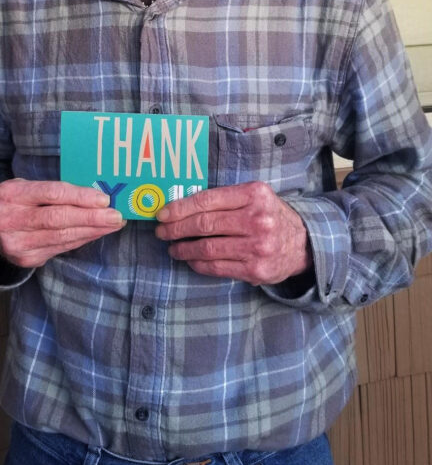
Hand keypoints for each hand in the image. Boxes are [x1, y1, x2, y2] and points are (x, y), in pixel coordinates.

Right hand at [0, 178, 124, 267]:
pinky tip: (96, 234)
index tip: (104, 199)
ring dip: (91, 231)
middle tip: (116, 216)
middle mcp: (11, 219)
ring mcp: (17, 243)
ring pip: (61, 237)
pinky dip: (81, 240)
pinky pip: (60, 248)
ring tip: (112, 225)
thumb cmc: (16, 202)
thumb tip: (95, 197)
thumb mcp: (26, 188)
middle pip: (58, 218)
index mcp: (12, 194)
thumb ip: (53, 192)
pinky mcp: (25, 259)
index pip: (51, 193)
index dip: (79, 196)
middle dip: (91, 218)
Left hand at [155, 181, 310, 283]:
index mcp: (254, 195)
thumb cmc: (270, 216)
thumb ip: (225, 199)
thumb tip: (181, 207)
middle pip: (205, 224)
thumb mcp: (254, 197)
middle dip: (176, 229)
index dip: (180, 208)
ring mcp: (257, 247)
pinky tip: (190, 259)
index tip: (162, 214)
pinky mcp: (256, 270)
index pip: (208, 200)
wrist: (303, 244)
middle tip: (161, 232)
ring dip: (184, 249)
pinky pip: (217, 267)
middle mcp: (257, 219)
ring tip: (173, 247)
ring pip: (208, 248)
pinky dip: (198, 263)